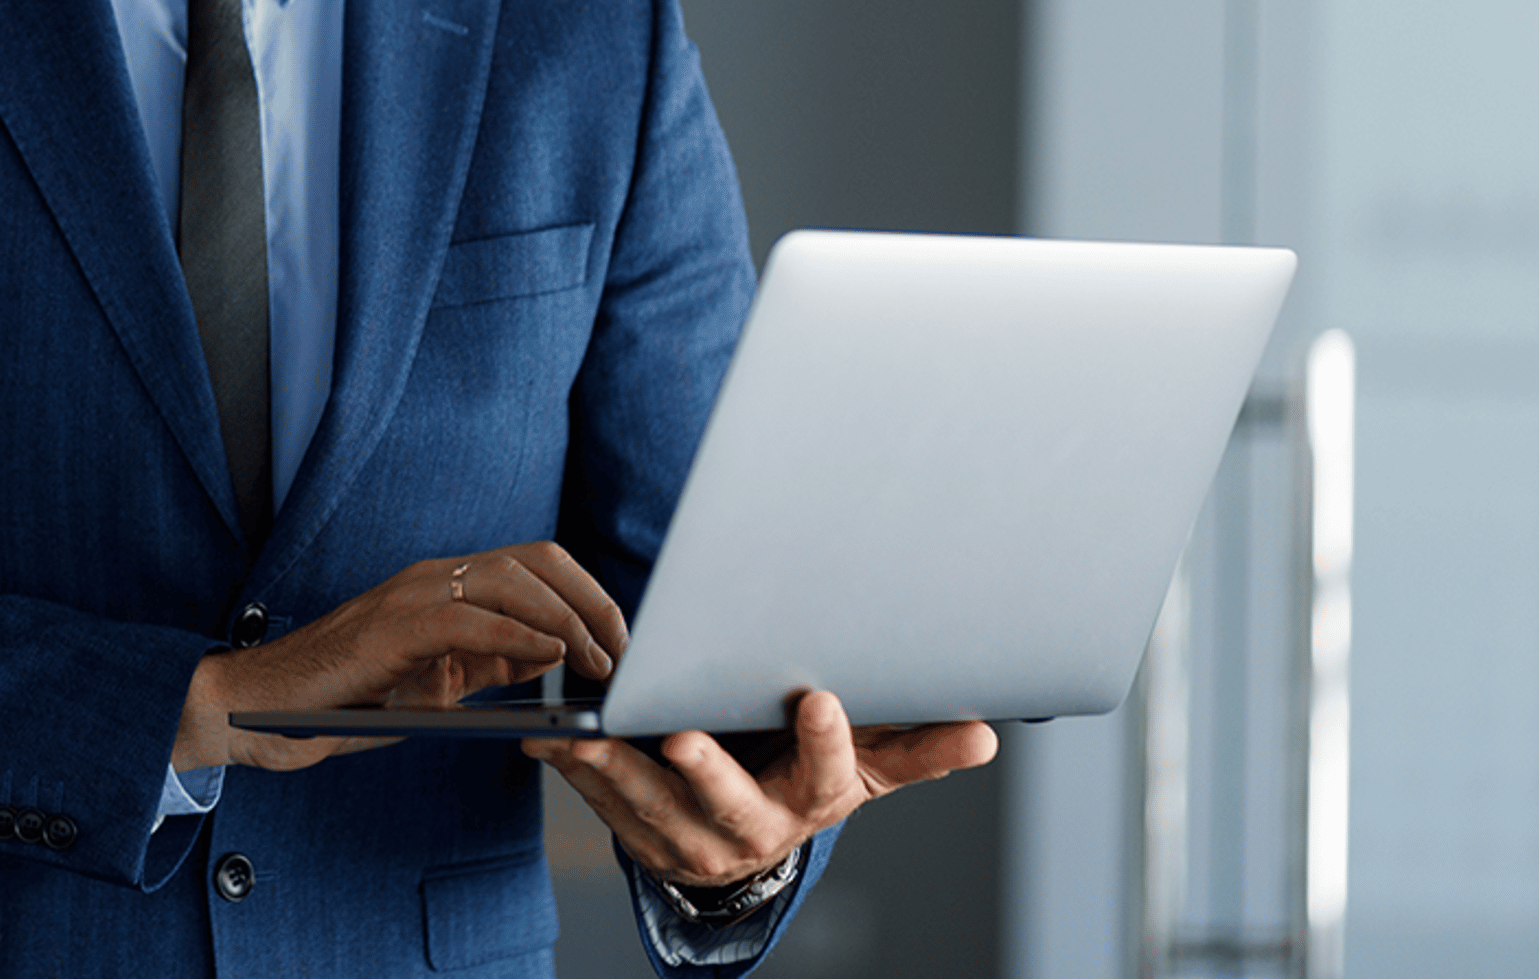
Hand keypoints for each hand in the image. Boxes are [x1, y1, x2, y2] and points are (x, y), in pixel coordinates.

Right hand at [173, 542, 628, 772]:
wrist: (263, 708)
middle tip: (624, 652)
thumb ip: (491, 663)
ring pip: (511, 580)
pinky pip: (470, 618)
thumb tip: (554, 660)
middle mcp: (435, 576)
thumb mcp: (439, 682)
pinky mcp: (393, 626)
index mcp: (448, 585)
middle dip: (592, 602)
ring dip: (566, 620)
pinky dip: (518, 635)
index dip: (588, 595)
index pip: (536, 564)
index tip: (622, 640)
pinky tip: (549, 659)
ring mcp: (412, 595)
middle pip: (537, 560)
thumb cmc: (348, 699)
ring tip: (598, 661)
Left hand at [525, 689, 996, 888]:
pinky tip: (553, 739)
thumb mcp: (867, 764)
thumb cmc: (810, 772)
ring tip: (588, 734)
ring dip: (617, 771)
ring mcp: (693, 838)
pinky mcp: (641, 834)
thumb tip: (985, 735)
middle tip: (680, 736)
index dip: (826, 741)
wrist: (753, 828)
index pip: (828, 775)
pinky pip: (605, 807)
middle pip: (731, 803)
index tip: (820, 699)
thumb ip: (916, 747)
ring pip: (652, 808)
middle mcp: (754, 828)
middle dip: (706, 771)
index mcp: (813, 801)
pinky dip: (578, 773)